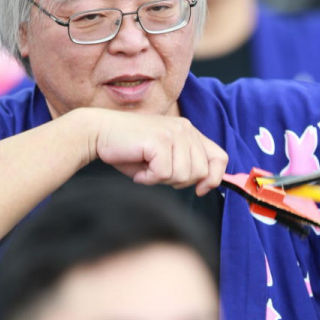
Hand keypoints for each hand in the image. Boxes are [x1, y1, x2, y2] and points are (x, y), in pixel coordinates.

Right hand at [90, 110, 227, 196]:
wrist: (99, 133)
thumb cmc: (129, 149)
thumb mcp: (164, 157)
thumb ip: (184, 166)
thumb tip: (204, 185)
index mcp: (189, 131)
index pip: (220, 157)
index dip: (214, 178)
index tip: (200, 190)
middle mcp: (185, 129)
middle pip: (200, 172)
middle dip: (179, 182)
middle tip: (157, 174)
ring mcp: (173, 133)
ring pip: (183, 176)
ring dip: (161, 180)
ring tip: (146, 168)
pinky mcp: (159, 141)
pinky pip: (163, 174)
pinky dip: (148, 179)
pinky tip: (138, 169)